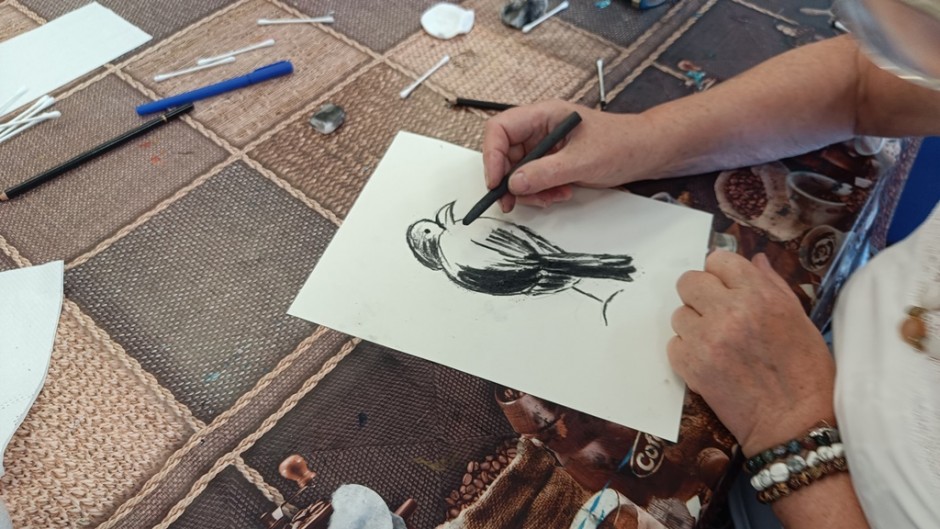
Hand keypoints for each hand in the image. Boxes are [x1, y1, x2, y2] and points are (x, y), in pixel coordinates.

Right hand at [482, 100, 654, 211]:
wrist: (648, 152)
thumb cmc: (623, 144)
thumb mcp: (582, 160)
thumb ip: (545, 173)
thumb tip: (513, 184)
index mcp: (544, 114)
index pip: (500, 129)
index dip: (492, 155)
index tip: (496, 182)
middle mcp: (540, 129)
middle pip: (505, 153)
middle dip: (509, 180)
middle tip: (513, 202)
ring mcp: (547, 147)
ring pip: (518, 172)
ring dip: (529, 190)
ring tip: (552, 196)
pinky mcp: (554, 164)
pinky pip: (534, 180)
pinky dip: (541, 193)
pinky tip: (559, 194)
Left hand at [668, 251, 835, 455]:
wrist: (795, 423)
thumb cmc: (806, 372)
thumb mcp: (799, 318)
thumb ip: (772, 284)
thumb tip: (755, 260)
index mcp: (760, 295)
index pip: (718, 260)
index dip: (721, 274)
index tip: (727, 288)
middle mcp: (730, 311)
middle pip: (689, 282)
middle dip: (700, 296)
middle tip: (716, 315)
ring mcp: (707, 339)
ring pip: (679, 314)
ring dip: (694, 326)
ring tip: (719, 345)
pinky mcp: (691, 366)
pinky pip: (673, 345)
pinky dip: (687, 353)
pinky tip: (710, 363)